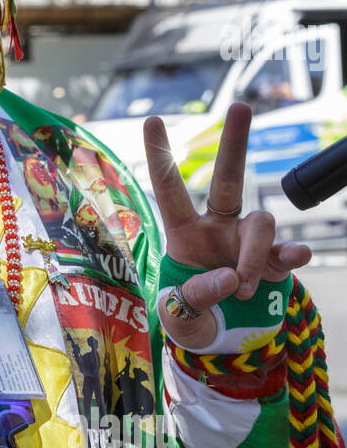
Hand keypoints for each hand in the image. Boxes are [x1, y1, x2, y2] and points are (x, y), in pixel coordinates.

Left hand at [143, 103, 310, 346]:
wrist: (218, 341)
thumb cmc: (188, 318)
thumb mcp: (178, 314)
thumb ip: (196, 297)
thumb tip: (229, 279)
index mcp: (183, 233)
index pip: (169, 189)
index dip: (160, 156)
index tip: (152, 120)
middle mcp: (217, 228)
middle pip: (229, 179)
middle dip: (234, 142)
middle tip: (240, 106)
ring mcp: (247, 243)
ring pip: (259, 224)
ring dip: (252, 255)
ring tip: (242, 288)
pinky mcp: (273, 263)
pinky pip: (286, 250)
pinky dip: (291, 254)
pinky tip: (294, 259)